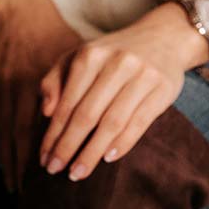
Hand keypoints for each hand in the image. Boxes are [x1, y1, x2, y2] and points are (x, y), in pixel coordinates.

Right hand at [0, 0, 81, 190]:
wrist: (23, 17)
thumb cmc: (59, 40)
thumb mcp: (80, 59)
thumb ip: (88, 93)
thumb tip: (101, 132)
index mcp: (46, 81)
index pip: (50, 126)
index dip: (55, 154)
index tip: (62, 176)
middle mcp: (20, 87)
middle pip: (22, 136)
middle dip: (25, 167)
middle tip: (32, 194)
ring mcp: (0, 89)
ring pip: (3, 134)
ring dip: (9, 164)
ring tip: (16, 189)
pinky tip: (5, 166)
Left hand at [37, 5, 208, 180]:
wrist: (163, 37)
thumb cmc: (110, 54)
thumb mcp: (77, 58)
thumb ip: (55, 81)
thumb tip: (46, 112)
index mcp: (89, 56)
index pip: (66, 104)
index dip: (53, 134)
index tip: (44, 158)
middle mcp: (116, 64)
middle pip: (87, 116)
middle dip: (68, 147)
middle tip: (56, 170)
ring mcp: (142, 76)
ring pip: (112, 122)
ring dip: (92, 152)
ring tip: (78, 172)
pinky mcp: (164, 89)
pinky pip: (140, 122)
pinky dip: (123, 143)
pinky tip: (107, 158)